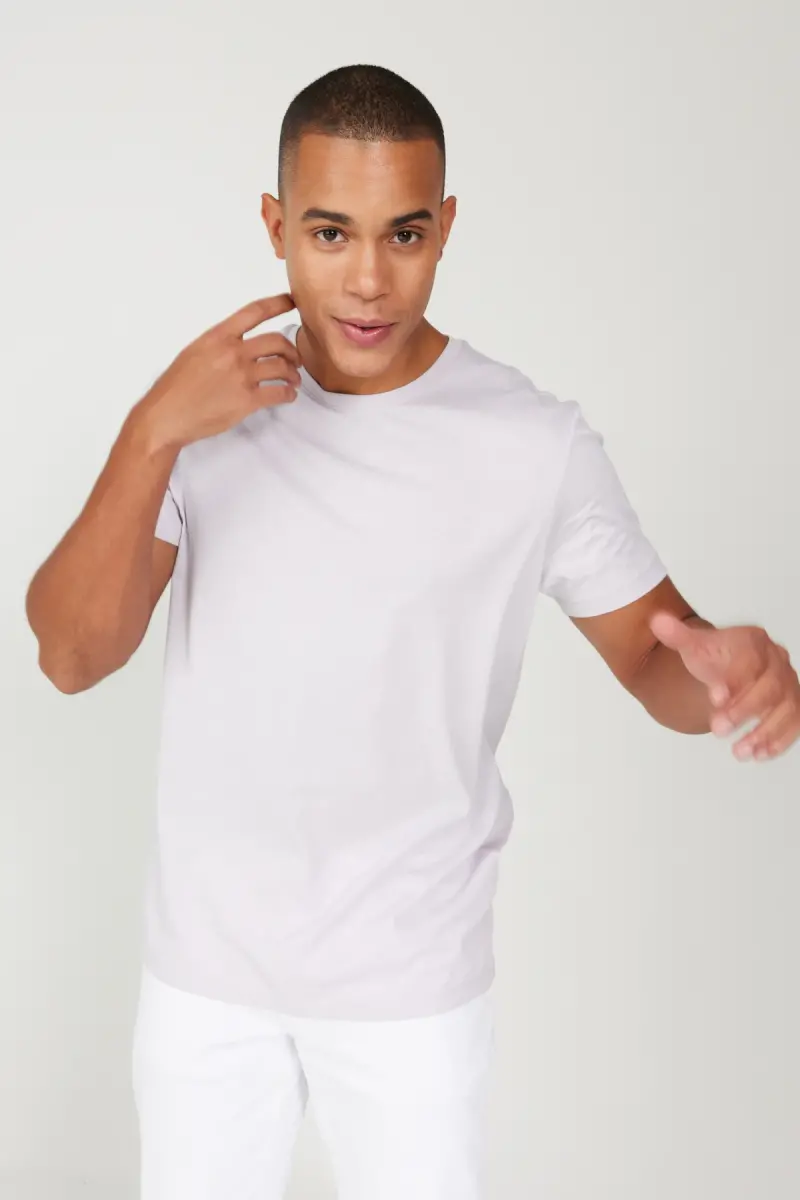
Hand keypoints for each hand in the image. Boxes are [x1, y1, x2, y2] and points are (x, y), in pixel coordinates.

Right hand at [138, 293, 300, 449]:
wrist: (167, 415)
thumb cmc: (175, 387)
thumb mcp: (194, 352)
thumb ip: (219, 344)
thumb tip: (240, 344)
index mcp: (218, 336)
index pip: (255, 312)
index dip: (278, 303)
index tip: (292, 301)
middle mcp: (232, 352)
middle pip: (277, 341)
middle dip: (291, 350)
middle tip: (294, 359)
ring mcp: (241, 376)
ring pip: (282, 367)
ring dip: (293, 374)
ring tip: (293, 380)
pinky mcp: (247, 401)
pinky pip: (279, 393)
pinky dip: (288, 394)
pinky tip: (288, 395)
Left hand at [649, 613, 799, 760]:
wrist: (730, 663)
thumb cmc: (715, 657)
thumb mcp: (694, 646)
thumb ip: (677, 636)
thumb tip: (657, 622)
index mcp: (754, 642)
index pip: (750, 660)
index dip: (735, 680)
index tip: (715, 699)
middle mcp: (777, 662)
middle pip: (770, 687)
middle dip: (745, 710)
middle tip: (717, 729)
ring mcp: (788, 684)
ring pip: (787, 708)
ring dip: (764, 732)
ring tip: (739, 751)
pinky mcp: (792, 705)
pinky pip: (796, 722)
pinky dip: (781, 740)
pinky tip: (760, 755)